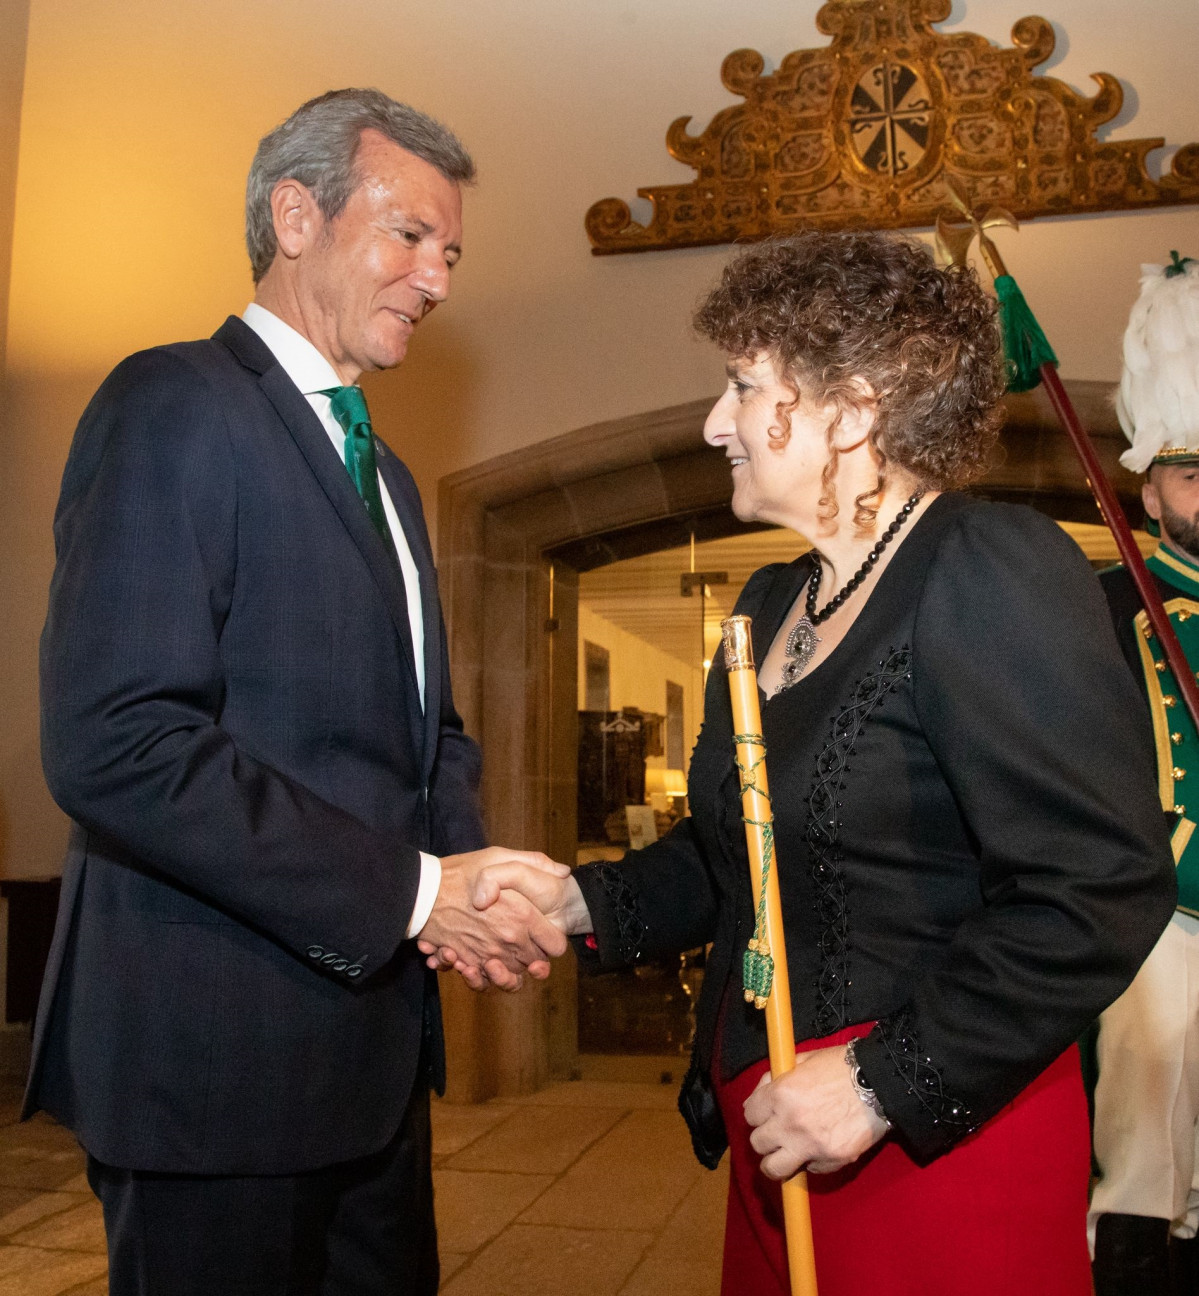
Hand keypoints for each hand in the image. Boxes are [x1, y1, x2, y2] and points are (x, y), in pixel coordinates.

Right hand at [416, 848, 569, 992]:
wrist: (421, 892)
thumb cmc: (461, 872)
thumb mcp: (500, 856)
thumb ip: (536, 862)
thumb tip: (563, 873)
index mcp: (523, 914)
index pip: (556, 945)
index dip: (553, 940)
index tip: (544, 932)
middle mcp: (509, 939)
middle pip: (535, 963)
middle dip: (533, 955)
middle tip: (523, 940)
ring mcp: (489, 954)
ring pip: (512, 977)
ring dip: (510, 970)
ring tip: (501, 954)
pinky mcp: (469, 963)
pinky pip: (485, 981)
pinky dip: (484, 977)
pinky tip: (479, 962)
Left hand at [743, 1043, 888, 1178]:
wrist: (879, 1082)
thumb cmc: (841, 1067)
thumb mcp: (802, 1060)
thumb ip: (776, 1078)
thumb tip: (759, 1095)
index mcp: (780, 1095)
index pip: (749, 1115)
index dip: (757, 1113)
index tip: (765, 1114)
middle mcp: (790, 1123)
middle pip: (757, 1144)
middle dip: (765, 1137)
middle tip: (776, 1132)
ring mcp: (810, 1145)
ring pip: (774, 1169)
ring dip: (777, 1161)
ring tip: (787, 1152)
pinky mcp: (832, 1160)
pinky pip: (812, 1169)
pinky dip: (813, 1161)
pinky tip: (820, 1147)